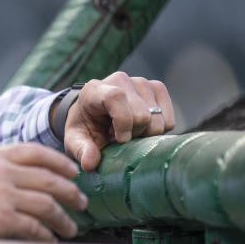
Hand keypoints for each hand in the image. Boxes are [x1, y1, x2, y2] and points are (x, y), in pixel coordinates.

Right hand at [0, 116, 86, 243]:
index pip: (36, 153)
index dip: (60, 162)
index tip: (73, 172)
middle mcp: (1, 173)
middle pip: (50, 180)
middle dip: (71, 193)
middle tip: (81, 203)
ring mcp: (2, 196)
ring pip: (47, 205)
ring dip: (64, 219)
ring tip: (70, 228)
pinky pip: (33, 227)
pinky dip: (46, 236)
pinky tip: (50, 241)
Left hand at [61, 71, 175, 170]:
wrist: (94, 114)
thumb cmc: (85, 127)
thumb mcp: (75, 140)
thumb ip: (81, 150)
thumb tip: (90, 163)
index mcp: (95, 90)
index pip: (116, 98)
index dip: (123, 121)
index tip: (120, 139)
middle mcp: (120, 80)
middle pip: (142, 114)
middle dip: (134, 134)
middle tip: (119, 137)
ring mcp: (141, 82)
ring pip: (158, 118)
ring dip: (146, 133)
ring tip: (129, 131)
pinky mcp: (157, 89)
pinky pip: (169, 120)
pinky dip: (158, 130)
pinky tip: (141, 128)